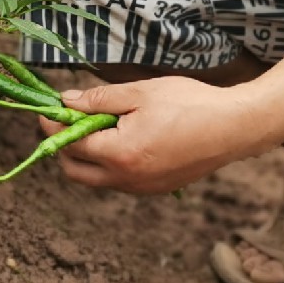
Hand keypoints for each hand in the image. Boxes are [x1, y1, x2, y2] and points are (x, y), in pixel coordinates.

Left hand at [47, 77, 272, 193]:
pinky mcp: (156, 189)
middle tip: (73, 119)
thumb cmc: (189, 104)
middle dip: (65, 146)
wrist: (234, 127)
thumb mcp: (140, 93)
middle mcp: (126, 180)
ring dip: (88, 156)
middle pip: (75, 171)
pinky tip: (125, 138)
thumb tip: (66, 102)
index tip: (49, 109)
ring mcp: (142, 189)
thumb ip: (99, 99)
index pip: (70, 144)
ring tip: (102, 125)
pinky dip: (110, 164)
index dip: (54, 125)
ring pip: (96, 179)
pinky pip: (119, 181)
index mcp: (119, 155)